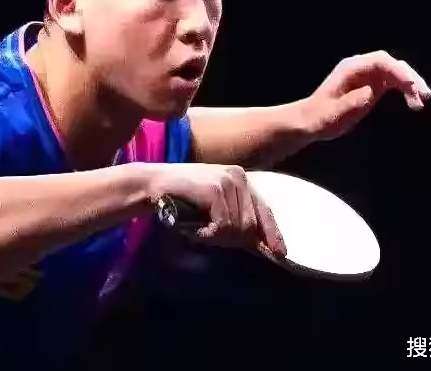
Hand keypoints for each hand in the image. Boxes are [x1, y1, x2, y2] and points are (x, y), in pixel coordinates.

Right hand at [146, 163, 285, 257]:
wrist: (151, 185)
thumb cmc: (179, 198)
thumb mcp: (213, 207)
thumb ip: (235, 219)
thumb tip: (259, 245)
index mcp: (241, 178)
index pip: (264, 210)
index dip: (272, 234)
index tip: (279, 254)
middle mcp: (238, 176)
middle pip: (251, 224)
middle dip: (233, 239)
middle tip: (208, 236)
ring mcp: (228, 181)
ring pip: (237, 228)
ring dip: (216, 237)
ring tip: (197, 228)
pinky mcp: (216, 190)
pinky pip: (223, 226)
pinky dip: (207, 234)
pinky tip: (193, 227)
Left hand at [303, 50, 430, 141]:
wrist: (311, 121)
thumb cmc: (320, 118)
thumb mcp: (334, 113)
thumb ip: (352, 102)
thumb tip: (372, 91)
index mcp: (350, 68)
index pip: (379, 61)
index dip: (397, 71)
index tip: (411, 85)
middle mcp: (361, 67)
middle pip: (391, 64)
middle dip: (409, 77)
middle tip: (423, 95)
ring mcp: (368, 75)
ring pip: (396, 73)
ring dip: (411, 85)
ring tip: (423, 101)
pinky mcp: (373, 86)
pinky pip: (394, 83)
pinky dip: (405, 91)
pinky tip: (414, 102)